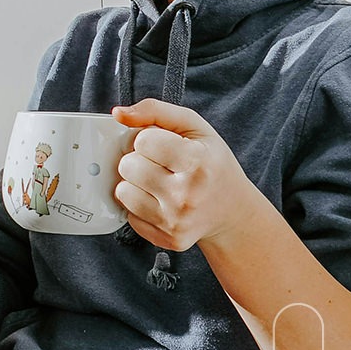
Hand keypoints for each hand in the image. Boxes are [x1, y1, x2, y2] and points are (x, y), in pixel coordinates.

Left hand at [112, 99, 263, 252]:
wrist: (232, 211)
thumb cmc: (212, 163)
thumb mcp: (194, 128)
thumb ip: (155, 111)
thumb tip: (118, 114)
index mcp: (198, 161)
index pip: (142, 141)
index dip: (148, 139)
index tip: (163, 145)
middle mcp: (187, 194)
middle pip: (128, 166)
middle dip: (138, 160)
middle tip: (159, 165)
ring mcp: (177, 220)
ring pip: (123, 192)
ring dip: (134, 183)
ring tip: (158, 182)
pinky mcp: (168, 238)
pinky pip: (129, 215)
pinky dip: (139, 206)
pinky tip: (160, 202)